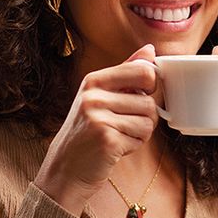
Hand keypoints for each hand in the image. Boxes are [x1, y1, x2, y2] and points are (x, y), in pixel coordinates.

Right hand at [34, 45, 159, 214]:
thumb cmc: (88, 130)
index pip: (143, 71)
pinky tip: (115, 148)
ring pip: (149, 121)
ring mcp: (98, 118)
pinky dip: (133, 146)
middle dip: (145, 117)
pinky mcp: (106, 140)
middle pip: (149, 101)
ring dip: (140, 134)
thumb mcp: (101, 95)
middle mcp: (94, 96)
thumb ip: (126, 72)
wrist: (66, 168)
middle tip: (125, 124)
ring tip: (118, 136)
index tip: (140, 96)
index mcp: (94, 80)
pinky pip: (141, 139)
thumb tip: (150, 49)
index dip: (151, 86)